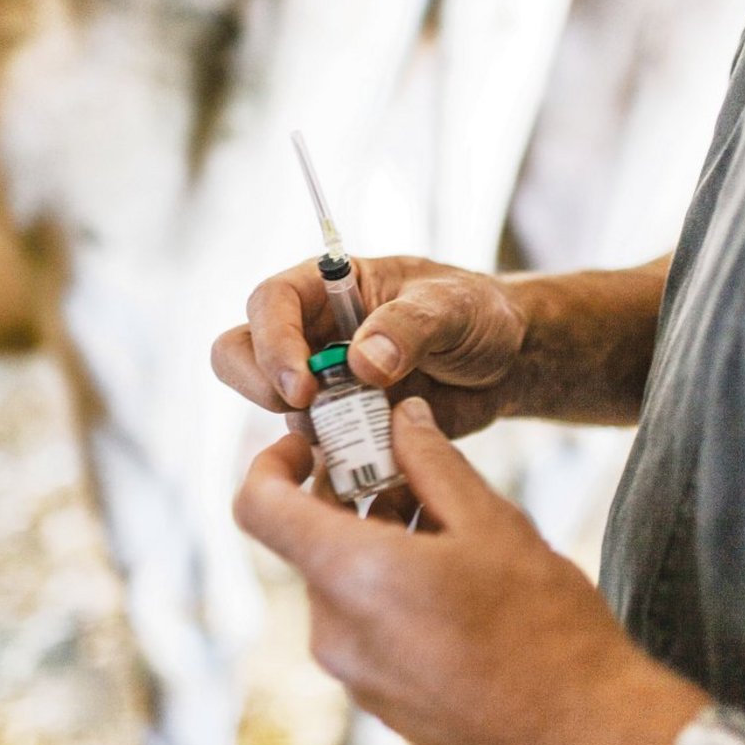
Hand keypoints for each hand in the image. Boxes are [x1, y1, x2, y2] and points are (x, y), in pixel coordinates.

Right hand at [212, 256, 525, 437]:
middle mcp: (310, 332)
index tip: (303, 385)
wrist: (506, 364)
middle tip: (306, 407)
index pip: (270, 304)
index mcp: (327, 286)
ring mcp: (320, 382)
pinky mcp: (339, 426)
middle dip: (259, 385)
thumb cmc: (477, 315)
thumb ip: (410, 327)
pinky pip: (313, 449)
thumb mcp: (455, 308)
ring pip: (274, 409)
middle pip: (238, 354)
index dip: (273, 343)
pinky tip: (380, 457)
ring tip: (372, 428)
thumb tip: (362, 362)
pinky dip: (335, 459)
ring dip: (310, 427)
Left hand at [234, 397, 707, 744]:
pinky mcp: (379, 702)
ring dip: (376, 539)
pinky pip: (363, 624)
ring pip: (342, 581)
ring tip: (447, 518)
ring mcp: (355, 674)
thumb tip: (402, 418)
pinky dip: (389, 585)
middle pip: (310, 540)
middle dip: (349, 494)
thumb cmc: (547, 632)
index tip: (312, 441)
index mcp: (353, 577)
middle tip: (408, 465)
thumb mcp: (493, 525)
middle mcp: (336, 630)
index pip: (258, 505)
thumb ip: (433, 463)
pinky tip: (453, 574)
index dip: (272, 460)